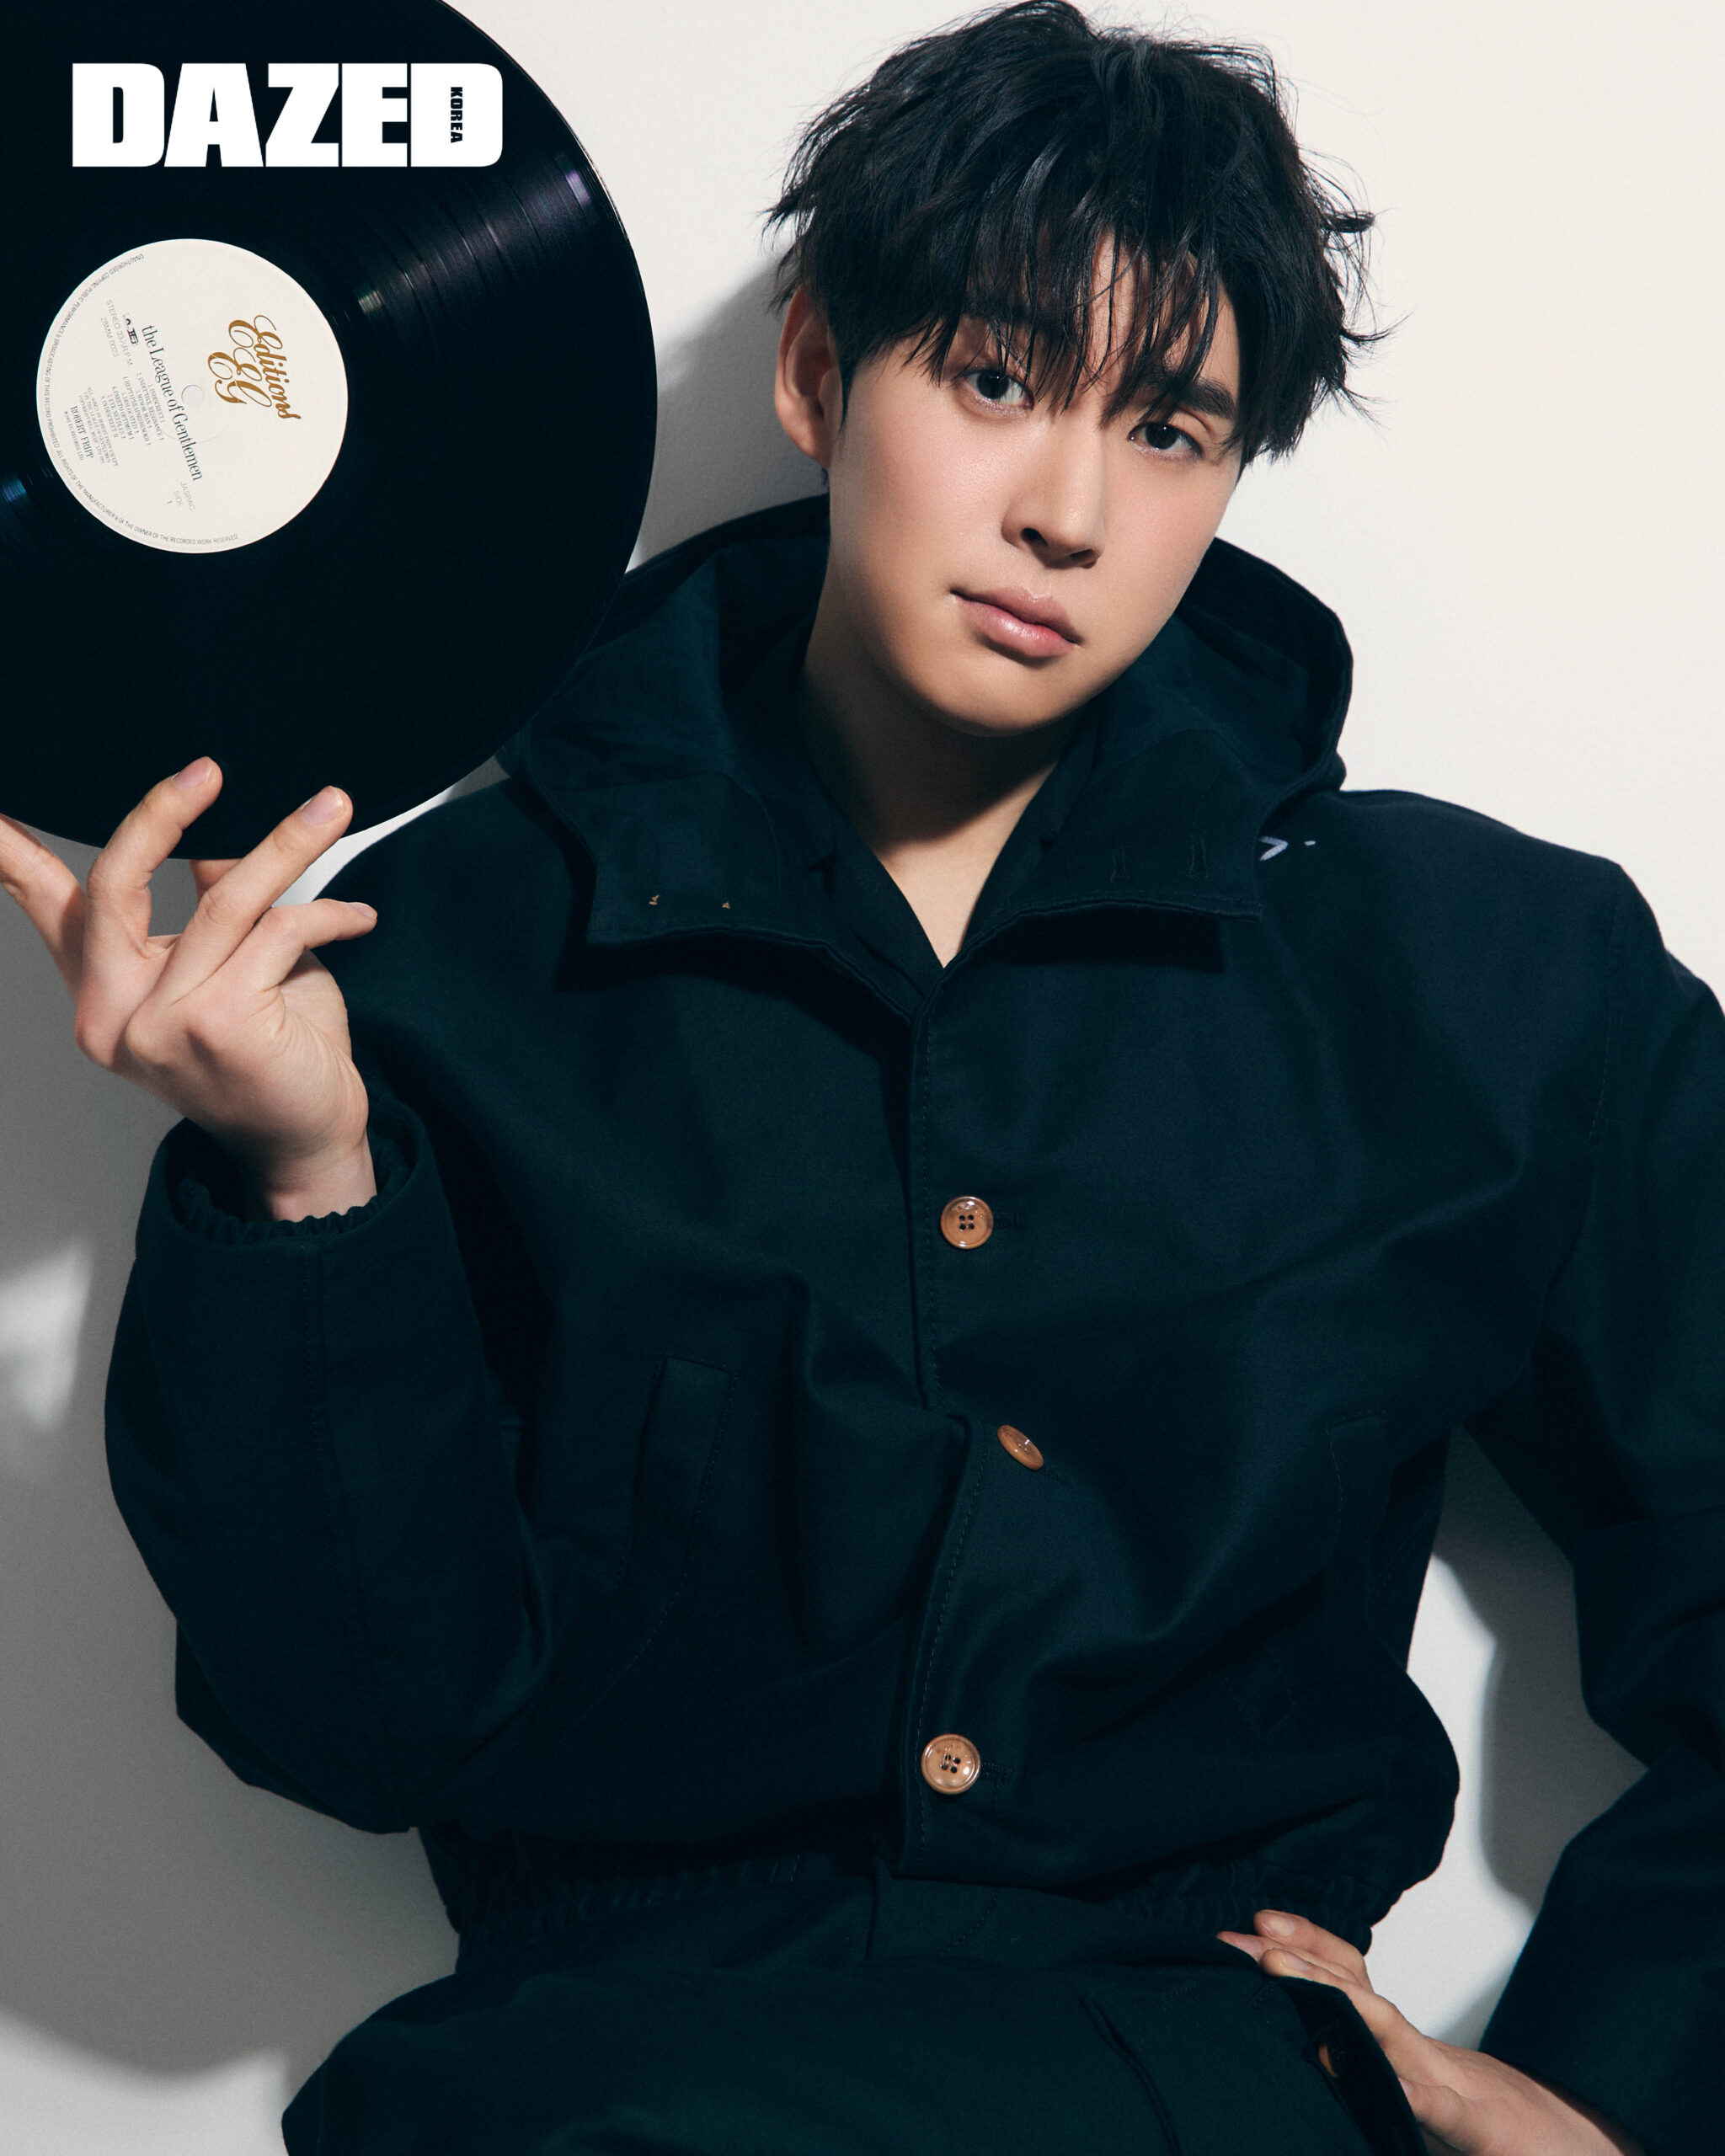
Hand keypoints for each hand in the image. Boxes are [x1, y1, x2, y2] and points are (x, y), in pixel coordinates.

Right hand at [0, 759, 378, 1219]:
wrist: (307, 1140)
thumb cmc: (271, 1055)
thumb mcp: (229, 966)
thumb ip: (207, 905)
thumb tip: (208, 829)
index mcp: (101, 994)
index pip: (47, 906)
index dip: (10, 851)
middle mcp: (113, 1014)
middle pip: (115, 885)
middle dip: (160, 814)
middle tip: (207, 771)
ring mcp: (160, 1024)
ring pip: (223, 900)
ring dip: (287, 844)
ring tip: (332, 806)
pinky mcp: (217, 1025)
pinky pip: (277, 932)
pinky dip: (327, 915)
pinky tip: (357, 919)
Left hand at [1217, 1911, 1644, 2155]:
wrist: (1581, 2154)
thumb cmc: (1497, 2129)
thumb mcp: (1421, 2093)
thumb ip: (1374, 2069)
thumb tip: (1310, 2048)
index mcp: (1403, 2048)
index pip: (1349, 1984)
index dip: (1302, 1953)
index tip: (1250, 1932)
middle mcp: (1420, 2055)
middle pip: (1354, 1991)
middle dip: (1296, 1959)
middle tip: (1242, 1938)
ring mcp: (1452, 2086)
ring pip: (1389, 2032)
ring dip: (1334, 1998)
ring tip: (1281, 1973)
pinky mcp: (1484, 2134)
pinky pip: (1449, 2111)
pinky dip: (1424, 2097)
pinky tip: (1401, 2089)